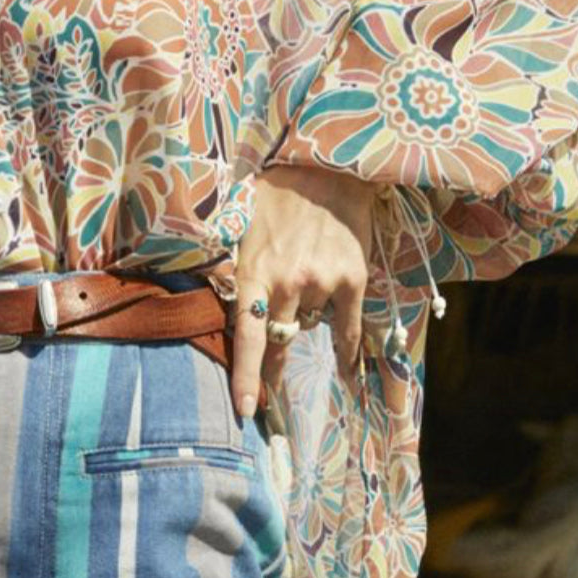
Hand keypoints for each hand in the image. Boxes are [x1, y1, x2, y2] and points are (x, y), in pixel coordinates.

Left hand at [230, 163, 379, 417]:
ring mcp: (322, 282)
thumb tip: (224, 308)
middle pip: (279, 343)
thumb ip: (234, 269)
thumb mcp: (239, 228)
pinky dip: (348, 354)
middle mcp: (288, 282)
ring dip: (305, 317)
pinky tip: (350, 377)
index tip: (247, 410)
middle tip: (268, 395)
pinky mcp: (352, 279)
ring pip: (309, 325)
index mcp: (254, 270)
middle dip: (272, 370)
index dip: (246, 376)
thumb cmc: (275, 195)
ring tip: (305, 279)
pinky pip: (348, 329)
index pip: (248, 336)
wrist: (328, 167)